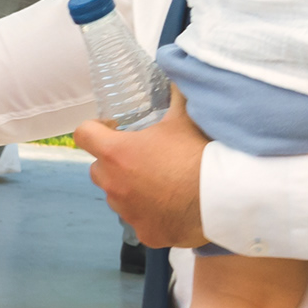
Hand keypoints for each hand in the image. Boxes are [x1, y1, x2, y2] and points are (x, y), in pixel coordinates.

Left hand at [75, 103, 211, 246]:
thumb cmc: (199, 154)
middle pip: (97, 169)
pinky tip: (172, 206)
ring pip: (117, 197)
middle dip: (112, 163)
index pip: (83, 134)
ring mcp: (127, 212)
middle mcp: (114, 184)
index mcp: (116, 153)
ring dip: (129, 189)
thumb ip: (174, 94)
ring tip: (159, 182)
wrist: (224, 197)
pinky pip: (139, 220)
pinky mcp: (145, 233)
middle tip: (140, 157)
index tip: (111, 128)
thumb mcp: (184, 118)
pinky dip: (150, 214)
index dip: (94, 129)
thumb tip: (175, 75)